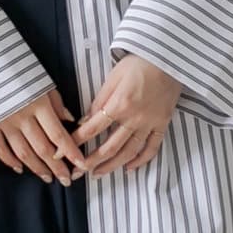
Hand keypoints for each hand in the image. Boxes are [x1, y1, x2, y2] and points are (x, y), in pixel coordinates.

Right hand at [0, 85, 87, 183]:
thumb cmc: (17, 70)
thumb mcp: (41, 81)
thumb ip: (56, 102)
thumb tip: (69, 121)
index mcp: (38, 104)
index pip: (58, 135)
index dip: (71, 152)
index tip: (81, 165)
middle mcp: (22, 117)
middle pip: (43, 148)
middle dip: (56, 167)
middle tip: (66, 179)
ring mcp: (4, 122)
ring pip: (23, 153)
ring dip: (37, 168)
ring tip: (48, 177)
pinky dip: (9, 161)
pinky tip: (19, 168)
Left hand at [70, 54, 179, 176]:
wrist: (168, 58)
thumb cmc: (138, 63)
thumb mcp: (113, 78)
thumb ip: (99, 101)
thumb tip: (85, 121)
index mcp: (119, 105)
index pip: (92, 129)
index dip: (76, 142)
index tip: (64, 152)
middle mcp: (134, 118)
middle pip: (109, 147)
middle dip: (91, 162)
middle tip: (78, 172)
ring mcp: (150, 123)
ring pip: (129, 152)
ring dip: (112, 166)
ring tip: (98, 174)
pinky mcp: (162, 124)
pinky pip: (152, 147)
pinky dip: (141, 160)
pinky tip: (129, 168)